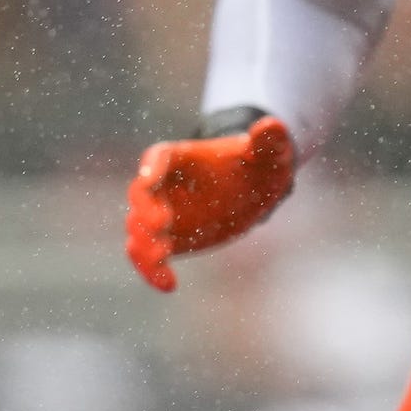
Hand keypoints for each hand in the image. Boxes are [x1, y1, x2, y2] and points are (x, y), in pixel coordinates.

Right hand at [126, 113, 295, 290]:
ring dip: (145, 246)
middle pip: (140, 197)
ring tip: (163, 260)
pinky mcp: (166, 240)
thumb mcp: (269, 152)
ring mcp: (160, 214)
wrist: (253, 189)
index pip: (156, 159)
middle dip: (145, 211)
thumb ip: (268, 140)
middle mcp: (162, 186)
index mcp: (179, 158)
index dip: (150, 169)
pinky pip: (147, 257)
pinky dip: (151, 271)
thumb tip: (272, 125)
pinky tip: (169, 285)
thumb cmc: (257, 164)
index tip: (148, 180)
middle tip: (161, 226)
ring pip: (138, 230)